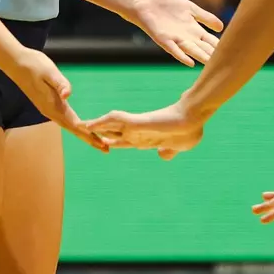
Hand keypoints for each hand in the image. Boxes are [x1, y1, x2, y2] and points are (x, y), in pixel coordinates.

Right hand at [3, 47, 108, 151]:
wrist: (16, 63)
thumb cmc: (34, 65)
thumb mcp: (49, 72)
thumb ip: (60, 84)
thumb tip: (68, 95)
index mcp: (52, 105)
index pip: (74, 124)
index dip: (88, 134)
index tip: (101, 143)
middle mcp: (50, 111)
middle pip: (73, 129)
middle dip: (89, 139)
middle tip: (106, 150)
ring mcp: (48, 108)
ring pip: (69, 125)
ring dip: (83, 134)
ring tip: (98, 141)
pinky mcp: (48, 104)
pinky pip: (65, 119)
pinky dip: (76, 126)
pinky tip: (81, 127)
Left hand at [87, 99, 205, 159]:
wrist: (194, 118)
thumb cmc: (190, 129)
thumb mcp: (178, 146)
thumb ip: (169, 151)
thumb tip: (162, 155)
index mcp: (146, 137)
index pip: (124, 140)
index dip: (112, 142)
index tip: (102, 143)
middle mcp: (138, 131)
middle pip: (113, 132)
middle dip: (99, 134)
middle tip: (83, 132)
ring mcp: (136, 125)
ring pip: (110, 125)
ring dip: (95, 127)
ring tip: (79, 126)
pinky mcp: (136, 121)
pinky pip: (113, 120)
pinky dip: (100, 123)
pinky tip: (88, 125)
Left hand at [131, 0, 222, 66]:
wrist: (147, 4)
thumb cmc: (168, 6)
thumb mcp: (191, 9)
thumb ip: (205, 17)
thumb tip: (222, 27)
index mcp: (195, 30)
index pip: (211, 41)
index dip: (220, 46)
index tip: (234, 54)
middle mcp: (187, 37)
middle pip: (203, 48)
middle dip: (213, 55)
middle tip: (226, 64)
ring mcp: (176, 39)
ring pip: (191, 50)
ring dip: (201, 57)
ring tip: (211, 65)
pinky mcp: (163, 39)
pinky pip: (174, 50)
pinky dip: (182, 56)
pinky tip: (190, 62)